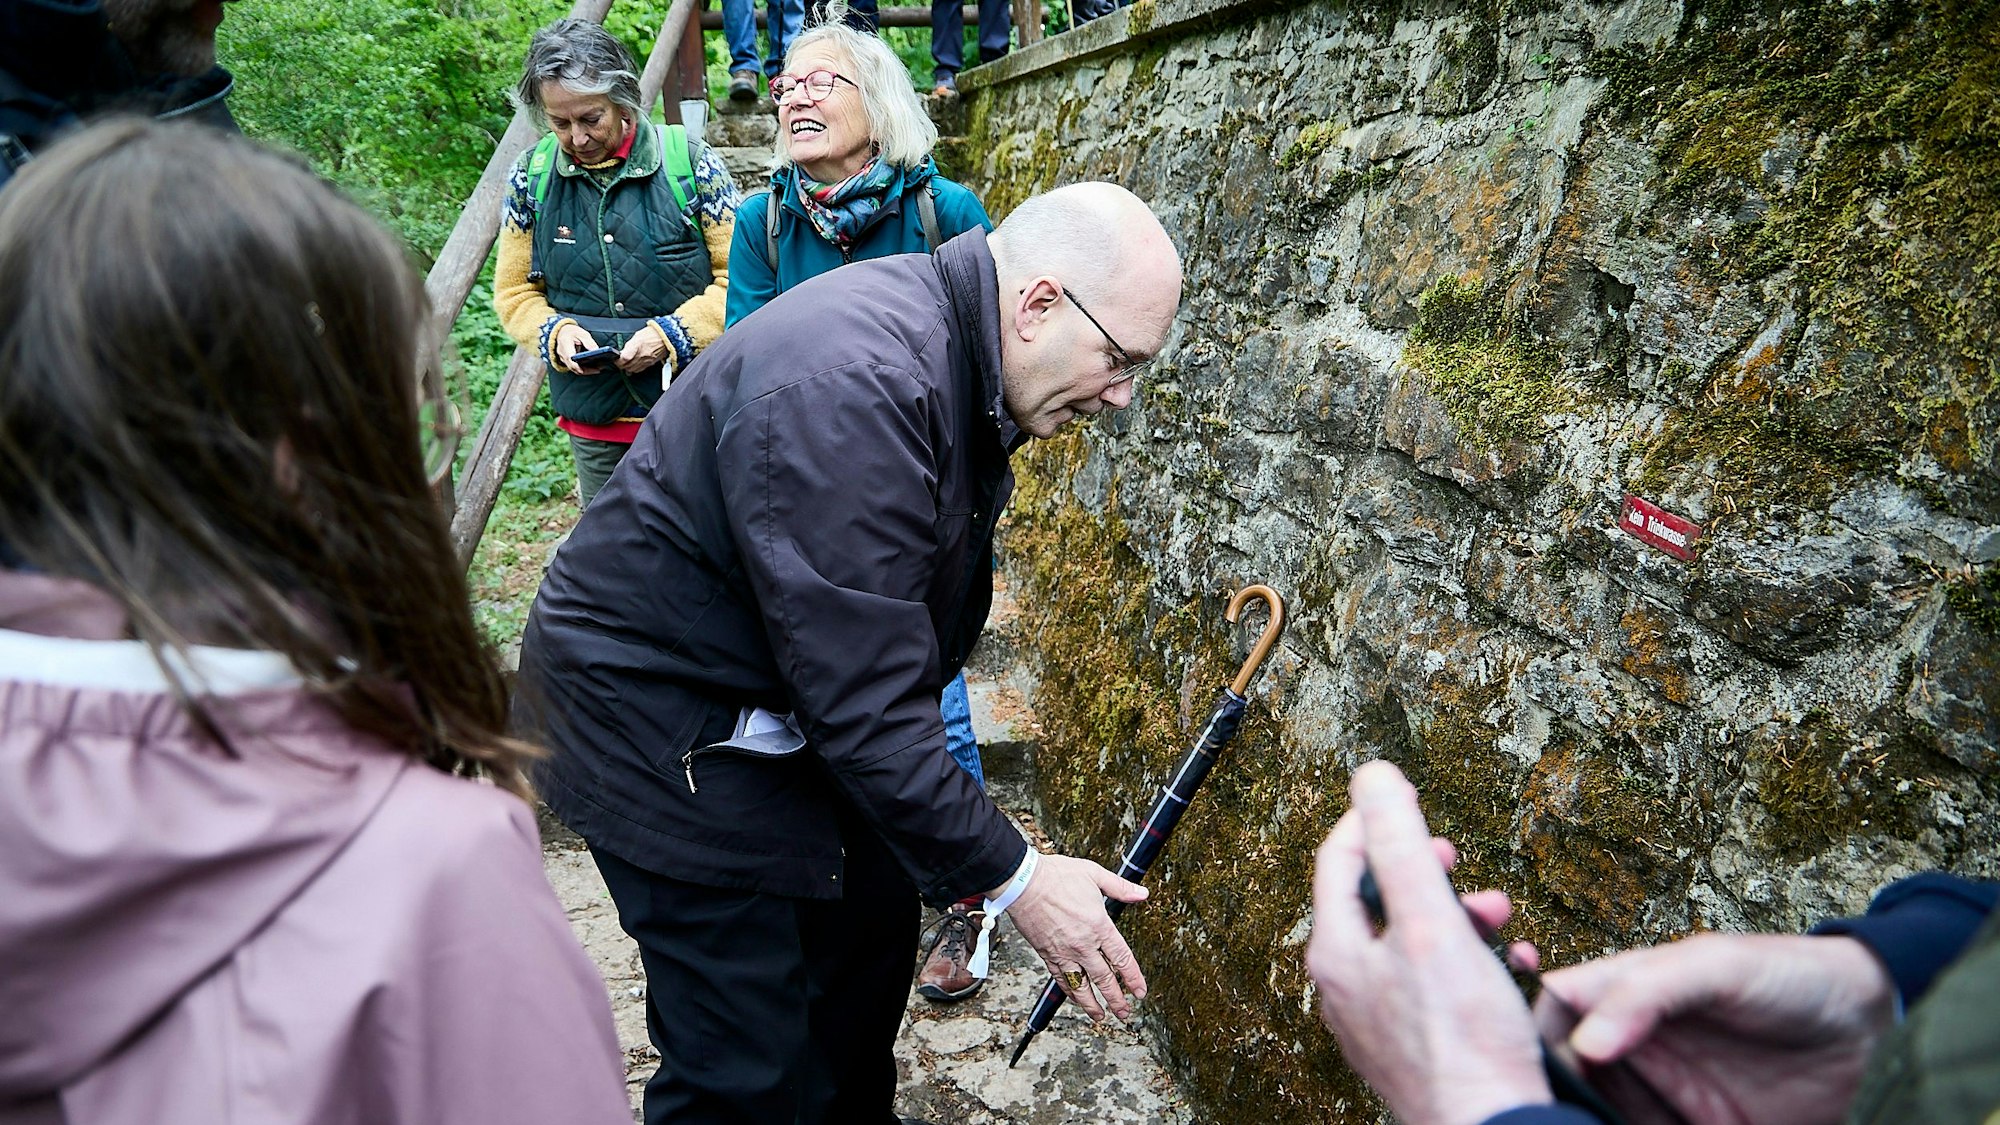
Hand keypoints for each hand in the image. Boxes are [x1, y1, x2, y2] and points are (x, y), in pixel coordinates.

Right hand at [553, 323, 597, 372]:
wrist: (562, 332)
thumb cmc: (572, 332)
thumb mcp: (582, 333)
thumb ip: (589, 342)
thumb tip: (596, 351)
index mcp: (565, 344)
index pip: (570, 358)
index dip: (580, 365)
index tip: (591, 367)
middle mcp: (562, 354)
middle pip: (573, 366)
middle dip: (587, 369)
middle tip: (599, 368)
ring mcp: (563, 359)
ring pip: (574, 369)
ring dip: (586, 370)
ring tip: (598, 368)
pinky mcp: (567, 362)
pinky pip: (575, 368)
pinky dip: (584, 368)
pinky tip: (593, 367)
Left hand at [617, 323, 669, 372]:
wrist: (666, 337)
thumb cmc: (651, 334)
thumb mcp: (637, 336)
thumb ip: (629, 346)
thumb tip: (622, 352)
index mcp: (637, 345)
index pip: (624, 358)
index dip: (618, 361)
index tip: (616, 359)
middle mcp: (642, 355)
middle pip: (627, 366)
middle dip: (621, 365)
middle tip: (619, 362)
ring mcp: (646, 360)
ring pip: (632, 369)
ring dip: (627, 368)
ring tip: (626, 364)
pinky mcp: (650, 363)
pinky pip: (640, 370)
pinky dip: (635, 369)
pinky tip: (633, 366)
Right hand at [997, 853, 1148, 1022]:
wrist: (1022, 882)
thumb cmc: (1056, 876)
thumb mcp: (1095, 874)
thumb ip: (1120, 888)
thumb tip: (1142, 893)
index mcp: (1099, 926)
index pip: (1122, 959)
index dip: (1134, 979)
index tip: (1140, 992)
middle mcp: (1083, 944)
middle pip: (1104, 980)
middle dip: (1117, 1000)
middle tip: (1125, 1013)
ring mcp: (1063, 952)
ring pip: (1082, 986)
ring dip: (1092, 1005)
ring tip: (1101, 1017)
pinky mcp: (1046, 954)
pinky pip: (1061, 979)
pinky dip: (1070, 992)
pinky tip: (1075, 998)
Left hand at [1306, 760, 1550, 1124]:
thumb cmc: (1461, 1042)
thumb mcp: (1431, 923)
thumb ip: (1402, 846)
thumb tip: (1373, 776)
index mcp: (1338, 953)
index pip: (1337, 861)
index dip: (1370, 818)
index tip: (1400, 795)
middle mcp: (1349, 988)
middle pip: (1376, 901)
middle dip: (1422, 869)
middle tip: (1451, 856)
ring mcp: (1382, 1019)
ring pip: (1412, 943)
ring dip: (1455, 914)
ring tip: (1497, 912)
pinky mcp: (1418, 1044)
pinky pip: (1437, 984)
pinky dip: (1472, 960)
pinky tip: (1512, 963)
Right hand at [1537, 932, 1894, 1124]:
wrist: (1873, 1031)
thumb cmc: (1790, 975)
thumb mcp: (1715, 965)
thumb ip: (1647, 992)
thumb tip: (1584, 1042)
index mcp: (1626, 993)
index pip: (1555, 1009)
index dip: (1533, 1032)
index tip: (1529, 1064)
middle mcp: (1635, 1046)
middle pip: (1566, 1070)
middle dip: (1553, 1090)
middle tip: (1552, 1113)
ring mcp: (1664, 1094)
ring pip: (1600, 1111)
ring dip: (1589, 1119)